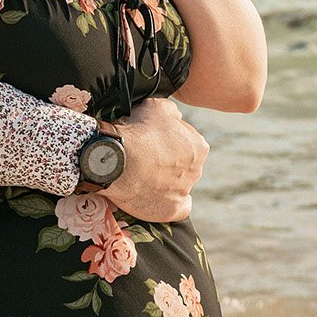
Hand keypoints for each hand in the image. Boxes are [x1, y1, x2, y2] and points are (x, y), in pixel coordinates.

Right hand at [96, 96, 206, 222]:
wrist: (117, 160)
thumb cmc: (137, 131)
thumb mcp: (157, 106)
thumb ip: (172, 112)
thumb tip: (176, 117)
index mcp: (199, 146)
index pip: (188, 143)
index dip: (169, 141)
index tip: (153, 142)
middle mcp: (196, 170)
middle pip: (184, 166)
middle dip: (168, 162)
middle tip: (145, 159)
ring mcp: (184, 191)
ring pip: (179, 186)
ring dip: (166, 182)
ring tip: (143, 178)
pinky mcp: (171, 210)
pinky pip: (178, 209)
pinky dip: (170, 204)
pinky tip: (159, 199)